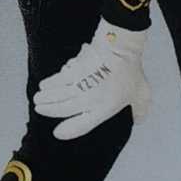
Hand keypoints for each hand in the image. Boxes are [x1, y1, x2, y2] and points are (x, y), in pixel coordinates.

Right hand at [34, 21, 149, 140]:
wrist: (121, 47)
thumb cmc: (132, 71)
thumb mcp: (142, 95)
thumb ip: (140, 110)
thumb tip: (139, 120)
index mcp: (104, 109)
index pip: (82, 126)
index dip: (68, 131)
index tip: (57, 133)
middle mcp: (89, 100)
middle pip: (62, 109)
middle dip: (48, 110)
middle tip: (40, 108)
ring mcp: (80, 85)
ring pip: (56, 95)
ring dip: (45, 98)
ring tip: (39, 98)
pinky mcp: (73, 71)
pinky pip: (57, 80)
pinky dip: (49, 83)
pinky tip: (44, 84)